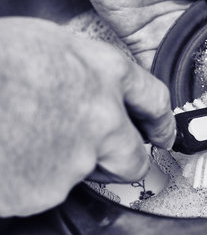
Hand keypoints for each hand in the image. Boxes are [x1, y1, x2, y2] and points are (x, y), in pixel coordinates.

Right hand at [0, 18, 174, 216]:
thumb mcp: (50, 43)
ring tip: (26, 136)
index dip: (161, 120)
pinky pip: (46, 189)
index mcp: (106, 73)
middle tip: (104, 158)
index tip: (163, 132)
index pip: (154, 101)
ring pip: (83, 172)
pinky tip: (14, 154)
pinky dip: (32, 178)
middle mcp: (103, 118)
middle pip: (133, 157)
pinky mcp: (47, 190)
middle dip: (123, 161)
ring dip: (62, 161)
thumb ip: (84, 69)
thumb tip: (89, 82)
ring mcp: (78, 158)